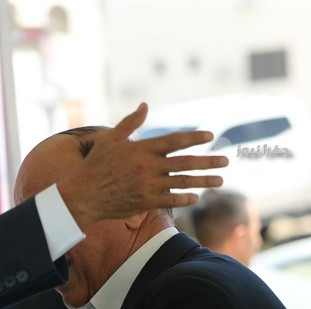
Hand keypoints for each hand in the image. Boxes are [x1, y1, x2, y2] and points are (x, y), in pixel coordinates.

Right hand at [58, 103, 227, 227]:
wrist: (84, 195)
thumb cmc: (95, 165)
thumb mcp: (110, 139)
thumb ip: (130, 122)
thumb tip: (145, 105)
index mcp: (142, 149)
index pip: (175, 141)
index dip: (194, 137)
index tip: (210, 135)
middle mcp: (149, 167)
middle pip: (185, 162)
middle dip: (208, 161)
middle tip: (226, 160)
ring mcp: (149, 185)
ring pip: (183, 182)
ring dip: (204, 181)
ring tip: (220, 180)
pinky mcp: (146, 202)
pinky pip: (171, 200)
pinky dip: (185, 198)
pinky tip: (197, 197)